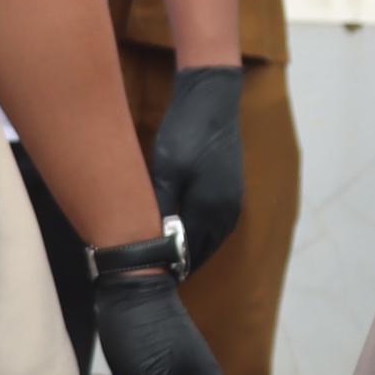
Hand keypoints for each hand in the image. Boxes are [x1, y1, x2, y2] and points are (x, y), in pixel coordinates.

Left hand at [146, 63, 245, 270]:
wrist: (212, 102)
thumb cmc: (186, 133)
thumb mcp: (166, 170)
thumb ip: (160, 207)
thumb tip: (148, 239)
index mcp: (210, 211)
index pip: (187, 254)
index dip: (166, 265)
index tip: (142, 272)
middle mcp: (226, 213)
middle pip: (200, 251)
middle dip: (177, 262)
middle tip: (147, 268)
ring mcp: (231, 203)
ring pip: (208, 240)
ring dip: (187, 249)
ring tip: (159, 255)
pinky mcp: (230, 192)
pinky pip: (213, 226)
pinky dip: (196, 234)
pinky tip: (177, 231)